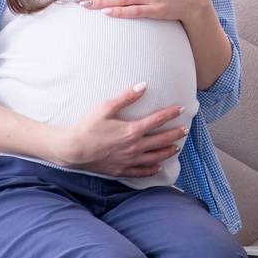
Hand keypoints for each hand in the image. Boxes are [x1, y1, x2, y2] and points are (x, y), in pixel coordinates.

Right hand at [54, 83, 187, 177]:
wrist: (72, 150)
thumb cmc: (87, 127)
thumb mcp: (105, 107)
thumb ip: (126, 97)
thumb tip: (143, 85)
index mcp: (132, 130)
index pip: (157, 120)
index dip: (171, 114)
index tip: (181, 109)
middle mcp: (134, 147)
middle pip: (160, 140)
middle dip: (175, 134)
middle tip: (185, 130)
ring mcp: (128, 161)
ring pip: (154, 157)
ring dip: (167, 151)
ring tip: (176, 147)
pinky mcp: (121, 170)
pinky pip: (141, 171)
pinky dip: (152, 169)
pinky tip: (158, 167)